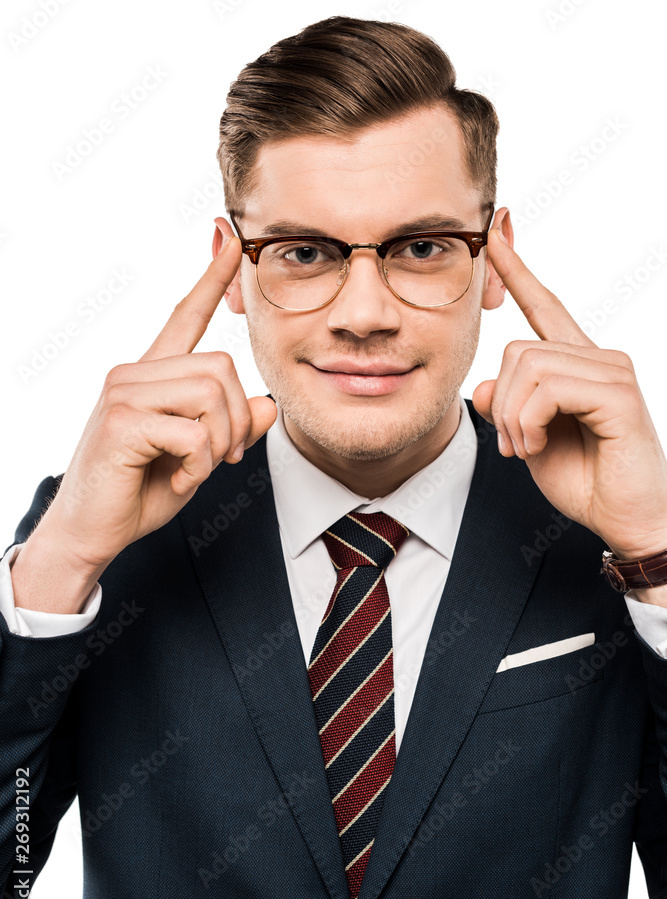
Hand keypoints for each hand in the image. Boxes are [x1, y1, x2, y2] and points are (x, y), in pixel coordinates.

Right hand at [35, 236, 276, 575]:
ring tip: (196, 469)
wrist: (91, 532)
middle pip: (222, 367)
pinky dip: (198, 465)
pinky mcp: (123, 422)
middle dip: (237, 420)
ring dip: (218, 444)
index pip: (184, 316)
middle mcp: (134, 373)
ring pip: (212, 394)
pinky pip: (193, 432)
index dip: (211, 280)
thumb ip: (231, 429)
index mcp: (151, 375)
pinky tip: (178, 480)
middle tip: (224, 458)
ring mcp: (124, 393)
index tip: (230, 241)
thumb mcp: (199, 458)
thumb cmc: (139, 492)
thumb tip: (268, 406)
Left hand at [472, 228, 666, 561]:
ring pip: (528, 366)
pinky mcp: (618, 393)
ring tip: (524, 448)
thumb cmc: (586, 481)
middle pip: (516, 348)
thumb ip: (506, 407)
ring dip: (512, 418)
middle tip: (511, 444)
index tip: (494, 233)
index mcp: (576, 364)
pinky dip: (527, 423)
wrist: (626, 519)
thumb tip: (482, 386)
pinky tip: (535, 446)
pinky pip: (547, 388)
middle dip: (499, 403)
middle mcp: (597, 358)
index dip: (516, 270)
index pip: (544, 306)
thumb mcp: (528, 440)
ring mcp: (611, 371)